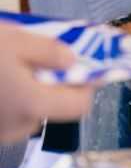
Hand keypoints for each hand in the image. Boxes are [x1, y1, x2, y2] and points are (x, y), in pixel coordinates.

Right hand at [0, 23, 95, 145]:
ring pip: (26, 111)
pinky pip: (5, 116)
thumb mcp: (14, 39)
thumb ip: (49, 52)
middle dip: (51, 83)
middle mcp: (16, 128)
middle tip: (43, 56)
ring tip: (9, 64)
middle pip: (50, 108)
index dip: (87, 85)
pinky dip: (7, 99)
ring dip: (26, 90)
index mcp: (32, 104)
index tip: (86, 66)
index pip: (78, 106)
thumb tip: (73, 62)